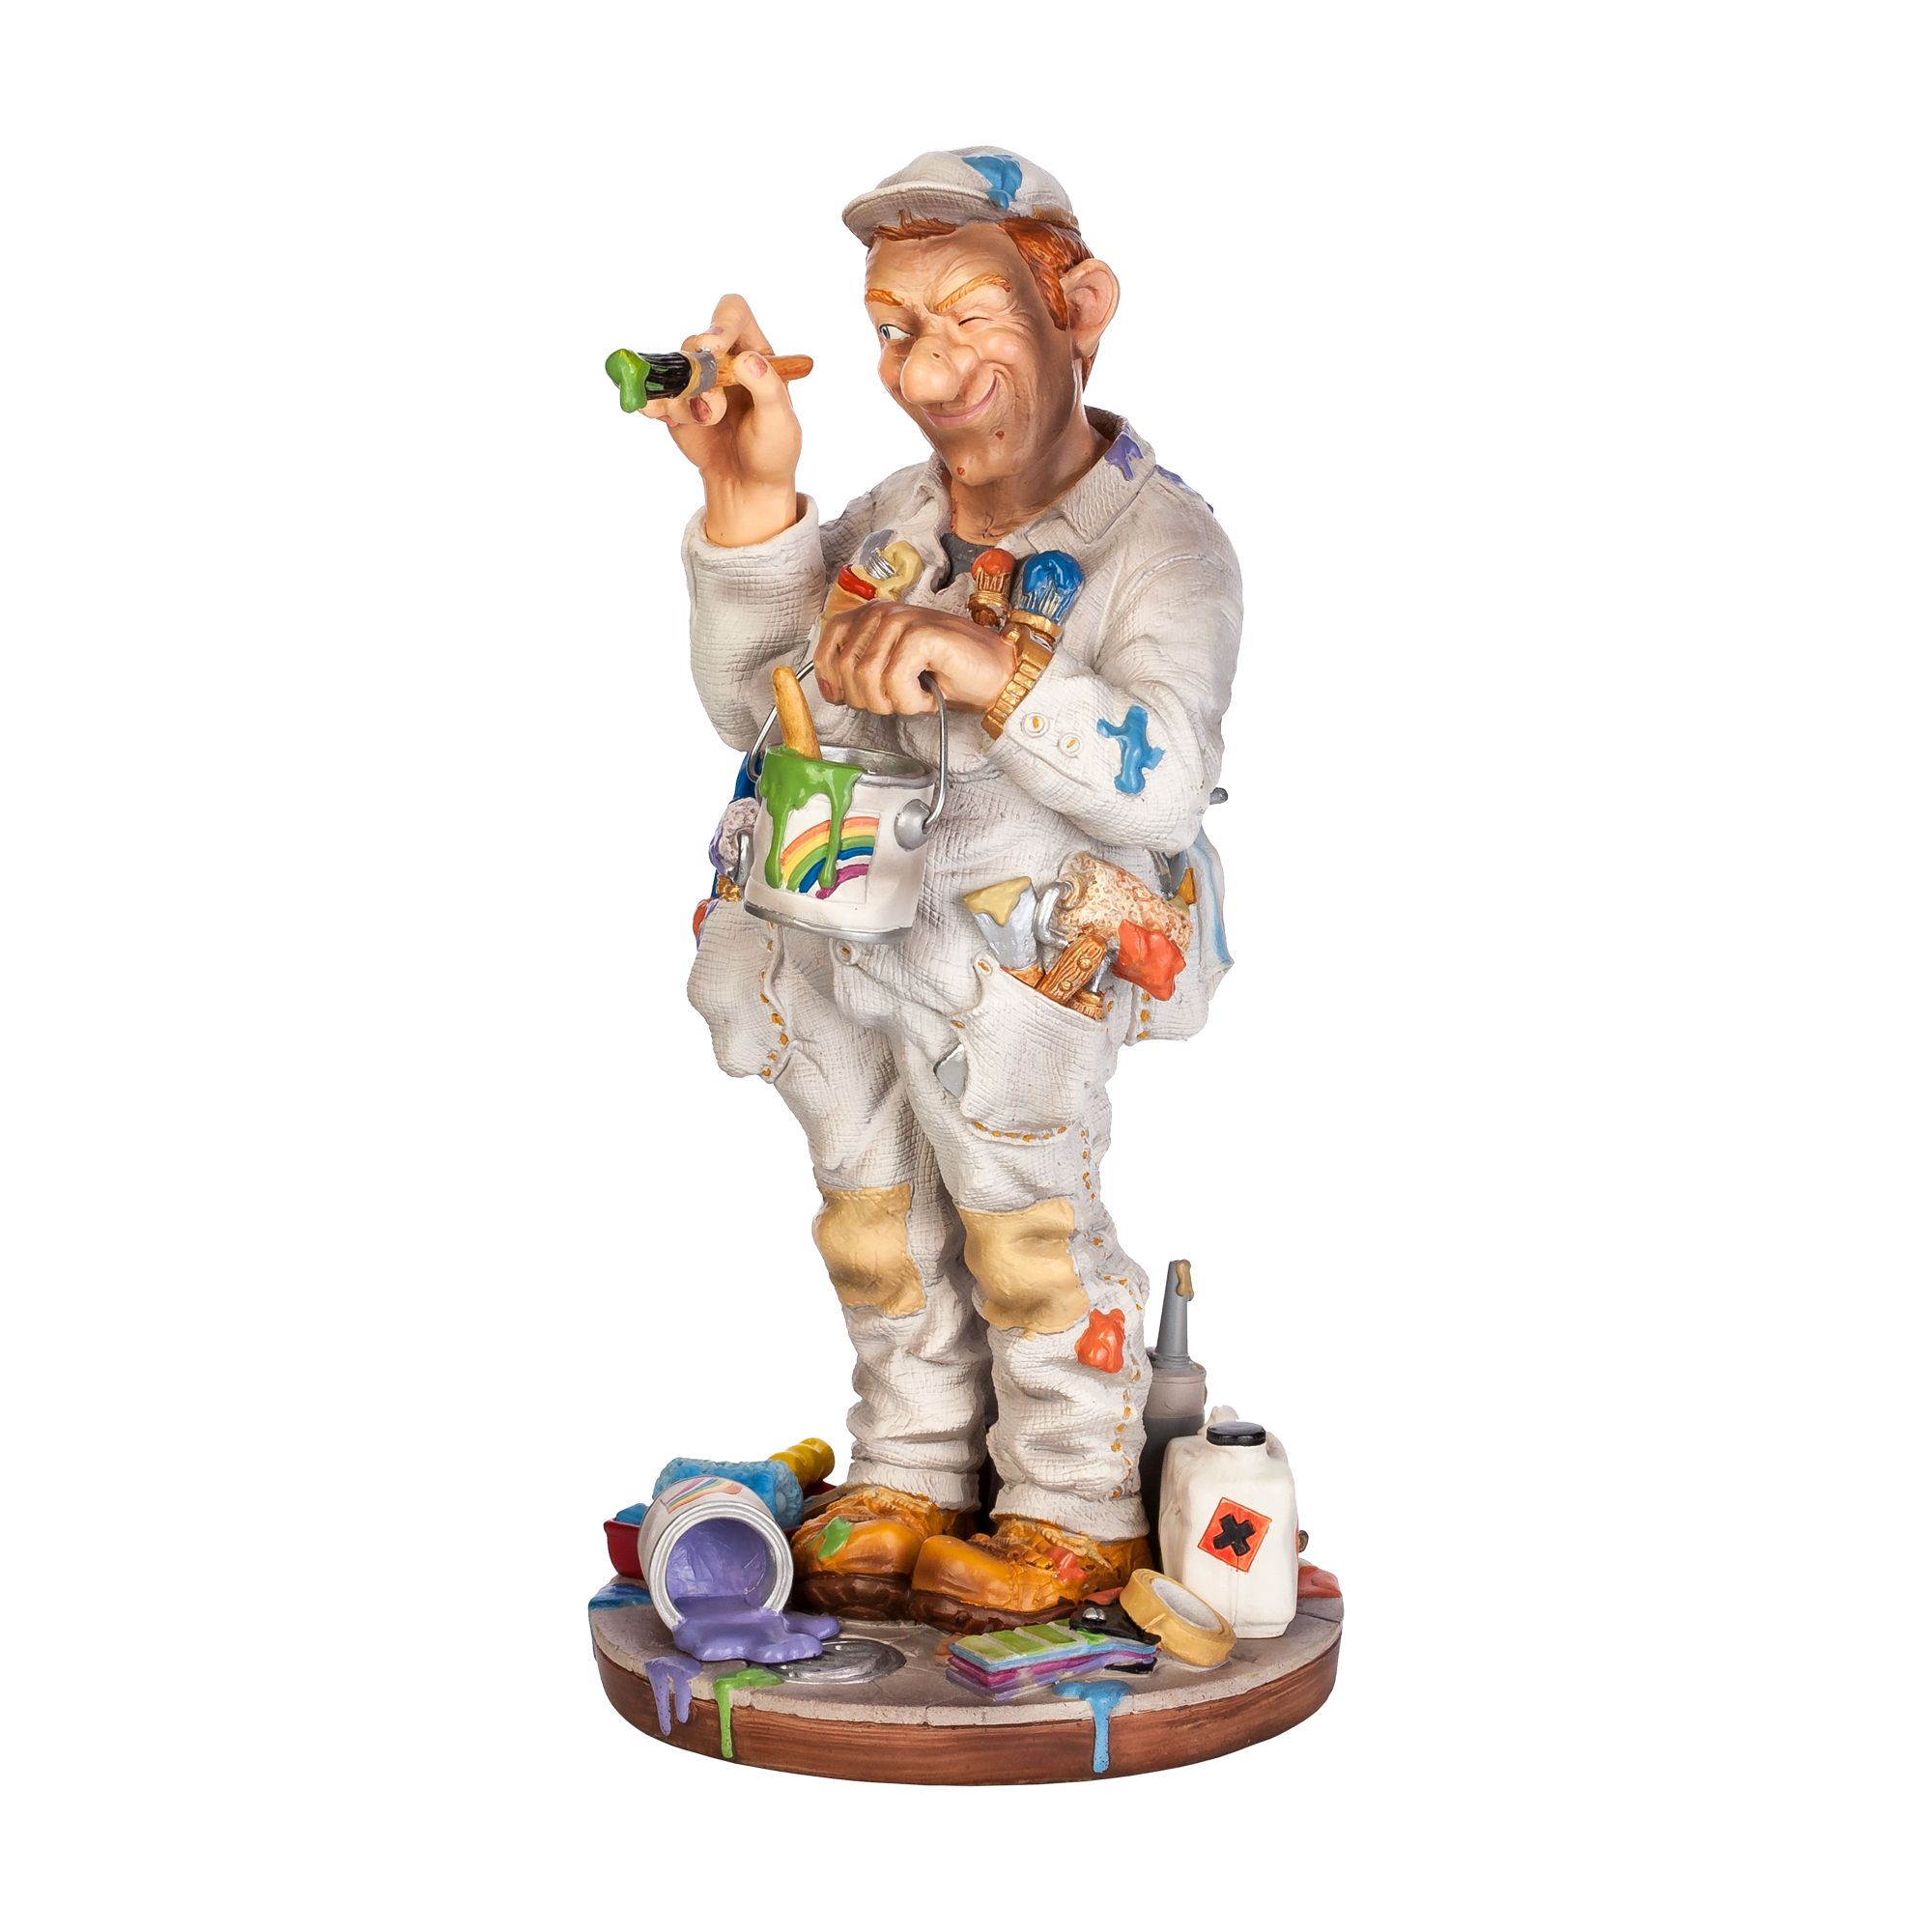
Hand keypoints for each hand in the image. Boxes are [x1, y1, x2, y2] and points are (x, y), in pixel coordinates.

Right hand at [640, 294, 800, 545]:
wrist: (747, 482)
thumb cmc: (772, 449)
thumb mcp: (780, 421)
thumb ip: (767, 389)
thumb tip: (745, 361)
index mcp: (753, 351)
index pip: (732, 314)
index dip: (720, 323)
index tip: (714, 347)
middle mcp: (722, 359)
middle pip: (695, 342)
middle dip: (699, 374)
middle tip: (713, 410)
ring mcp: (695, 380)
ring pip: (672, 370)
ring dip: (683, 399)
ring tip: (706, 423)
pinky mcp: (675, 402)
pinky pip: (653, 393)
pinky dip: (653, 404)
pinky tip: (662, 417)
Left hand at [815, 604, 1017, 715]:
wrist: (996, 673)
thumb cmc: (950, 672)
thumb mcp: (894, 669)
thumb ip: (861, 669)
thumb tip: (830, 689)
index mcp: (872, 617)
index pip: (827, 648)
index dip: (831, 682)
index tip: (850, 698)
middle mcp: (884, 613)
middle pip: (845, 669)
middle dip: (868, 700)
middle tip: (898, 701)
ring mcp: (902, 621)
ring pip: (867, 677)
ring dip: (892, 702)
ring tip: (916, 697)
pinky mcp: (921, 635)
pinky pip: (894, 681)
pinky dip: (910, 701)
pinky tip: (928, 695)